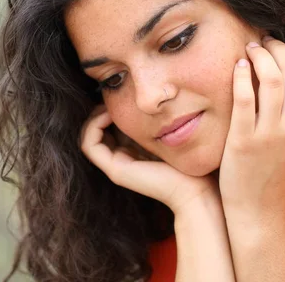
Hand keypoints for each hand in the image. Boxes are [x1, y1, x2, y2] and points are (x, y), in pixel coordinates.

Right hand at [80, 105, 219, 214]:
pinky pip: (89, 144)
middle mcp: (119, 158)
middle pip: (95, 130)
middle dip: (98, 110)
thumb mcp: (166, 131)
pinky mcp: (116, 170)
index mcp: (130, 151)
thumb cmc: (188, 160)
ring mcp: (115, 166)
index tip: (118, 95)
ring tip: (108, 106)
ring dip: (93, 117)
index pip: (106, 127)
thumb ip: (153, 119)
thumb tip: (148, 97)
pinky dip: (94, 126)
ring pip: (88, 136)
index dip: (106, 109)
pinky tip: (109, 114)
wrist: (196, 188)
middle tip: (110, 97)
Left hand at [219, 37, 284, 221]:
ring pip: (271, 79)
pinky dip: (241, 76)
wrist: (261, 212)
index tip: (280, 49)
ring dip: (258, 56)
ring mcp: (271, 133)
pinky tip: (236, 67)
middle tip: (261, 43)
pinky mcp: (244, 140)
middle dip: (276, 48)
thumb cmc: (277, 174)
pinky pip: (244, 98)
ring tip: (247, 50)